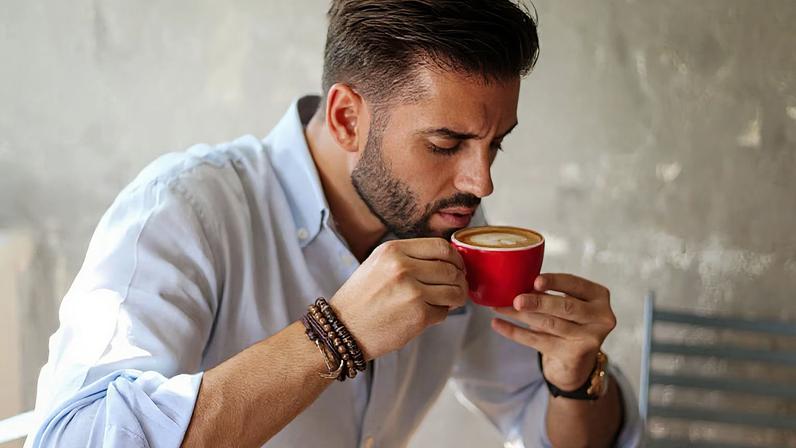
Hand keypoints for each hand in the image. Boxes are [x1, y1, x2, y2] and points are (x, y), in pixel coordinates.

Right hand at [331, 238, 468, 360]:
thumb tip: (446, 260)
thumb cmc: (360, 298)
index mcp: (393, 250)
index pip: (441, 246)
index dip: (455, 258)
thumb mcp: (378, 264)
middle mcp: (403, 268)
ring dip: (456, 298)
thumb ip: (409, 257)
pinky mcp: (418, 316)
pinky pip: (444, 312)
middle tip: (456, 287)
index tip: (457, 266)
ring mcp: (412, 292)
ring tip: (448, 301)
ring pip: (454, 291)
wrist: (343, 329)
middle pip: (451, 269)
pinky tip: (427, 314)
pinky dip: (440, 314)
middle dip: (459, 280)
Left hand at [491, 273, 615, 390]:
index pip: (576, 285)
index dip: (556, 282)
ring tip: (498, 307)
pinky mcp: (573, 355)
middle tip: (516, 299)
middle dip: (539, 302)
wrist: (577, 362)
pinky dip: (515, 332)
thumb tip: (516, 282)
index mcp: (599, 297)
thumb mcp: (567, 303)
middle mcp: (601, 318)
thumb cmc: (569, 322)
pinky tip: (499, 324)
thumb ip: (549, 293)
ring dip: (521, 315)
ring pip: (550, 324)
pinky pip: (539, 341)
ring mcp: (589, 339)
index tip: (535, 281)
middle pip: (566, 307)